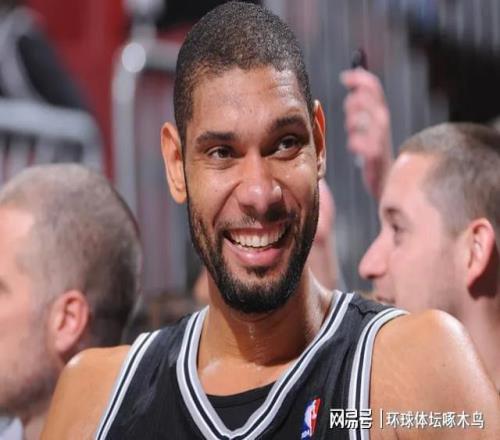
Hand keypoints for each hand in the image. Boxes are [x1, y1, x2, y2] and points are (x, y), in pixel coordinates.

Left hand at [340, 69, 392, 199]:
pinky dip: (352, 143)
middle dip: (350, 104)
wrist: (387, 177)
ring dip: (350, 124)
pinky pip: (356, 141)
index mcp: (382, 112)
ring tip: (353, 133)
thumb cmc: (375, 149)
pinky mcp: (374, 153)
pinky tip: (355, 149)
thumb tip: (352, 85)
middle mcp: (383, 121)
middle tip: (350, 116)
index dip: (358, 78)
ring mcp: (380, 137)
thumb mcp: (371, 124)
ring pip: (357, 119)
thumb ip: (365, 106)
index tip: (344, 77)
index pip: (374, 87)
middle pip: (363, 99)